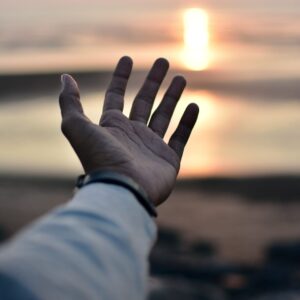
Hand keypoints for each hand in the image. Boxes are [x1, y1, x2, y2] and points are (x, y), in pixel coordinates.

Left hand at [59, 57, 198, 205]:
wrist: (122, 190)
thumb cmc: (100, 159)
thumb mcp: (76, 127)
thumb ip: (69, 103)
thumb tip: (65, 78)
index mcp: (112, 126)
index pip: (116, 95)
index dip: (120, 77)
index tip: (128, 58)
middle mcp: (132, 134)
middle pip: (144, 101)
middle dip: (153, 81)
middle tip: (163, 61)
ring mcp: (151, 147)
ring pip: (164, 115)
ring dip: (172, 96)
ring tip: (180, 78)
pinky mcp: (169, 159)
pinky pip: (180, 137)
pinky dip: (187, 123)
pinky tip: (194, 106)